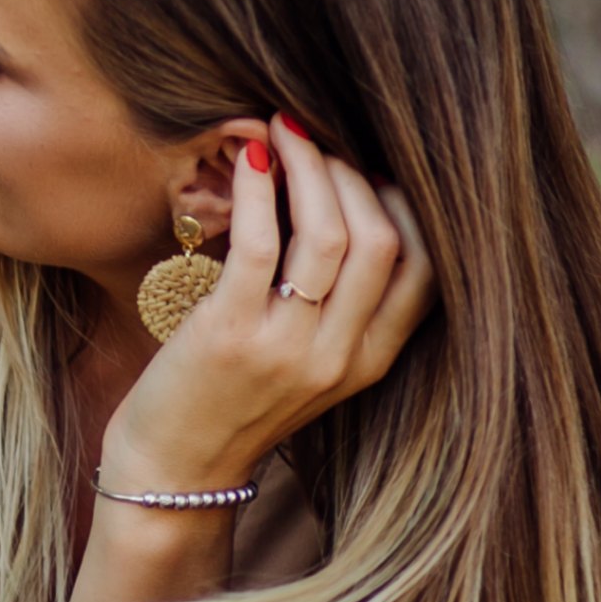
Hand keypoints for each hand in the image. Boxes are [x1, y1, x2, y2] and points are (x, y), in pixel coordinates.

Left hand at [106, 116, 433, 498]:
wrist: (175, 471)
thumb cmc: (232, 400)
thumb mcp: (308, 361)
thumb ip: (336, 304)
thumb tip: (342, 203)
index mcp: (371, 361)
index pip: (426, 267)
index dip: (404, 203)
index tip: (366, 165)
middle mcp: (341, 357)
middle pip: (381, 239)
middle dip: (350, 172)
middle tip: (315, 136)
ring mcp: (289, 349)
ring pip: (329, 235)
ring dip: (309, 168)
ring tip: (283, 130)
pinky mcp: (231, 336)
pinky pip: (260, 244)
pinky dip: (258, 189)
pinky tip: (249, 157)